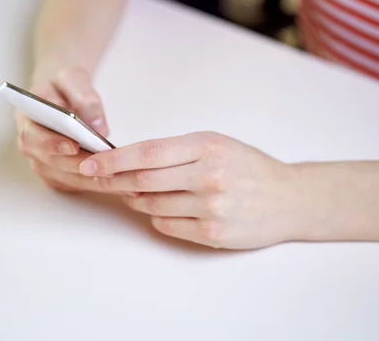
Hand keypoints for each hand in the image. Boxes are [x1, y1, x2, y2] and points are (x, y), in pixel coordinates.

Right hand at [16, 67, 109, 192]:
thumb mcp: (73, 78)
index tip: (73, 145)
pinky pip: (73, 183)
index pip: (32, 136)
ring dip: (86, 178)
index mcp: (26, 119)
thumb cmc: (65, 84)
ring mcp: (42, 162)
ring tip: (113, 173)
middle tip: (102, 165)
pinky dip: (92, 183)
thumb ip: (84, 96)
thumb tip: (97, 125)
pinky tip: (112, 178)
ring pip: (62, 177)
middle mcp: (30, 145)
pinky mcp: (56, 174)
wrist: (63, 93)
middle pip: (49, 162)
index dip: (51, 144)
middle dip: (76, 165)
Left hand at [77, 132, 302, 248]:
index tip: (89, 162)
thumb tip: (127, 161)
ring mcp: (212, 207)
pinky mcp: (213, 233)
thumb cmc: (248, 167)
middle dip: (113, 180)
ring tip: (140, 192)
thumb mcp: (215, 144)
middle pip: (143, 181)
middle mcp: (209, 176)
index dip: (113, 158)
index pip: (148, 152)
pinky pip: (166, 225)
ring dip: (136, 200)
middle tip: (96, 178)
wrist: (289, 198)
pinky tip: (167, 207)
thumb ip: (175, 151)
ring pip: (151, 205)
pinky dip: (157, 217)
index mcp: (207, 146)